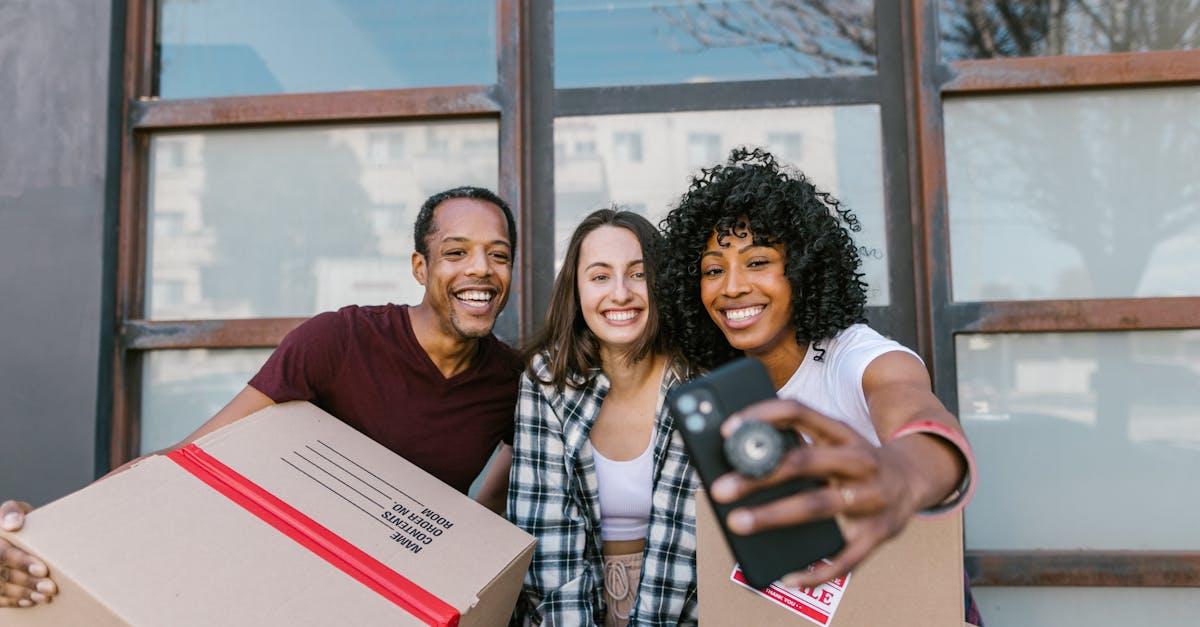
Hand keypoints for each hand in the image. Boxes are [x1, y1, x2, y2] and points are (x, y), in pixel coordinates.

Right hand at [0, 501, 56, 607]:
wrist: (12, 534)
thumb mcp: (15, 510)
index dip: (21, 562)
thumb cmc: (17, 521)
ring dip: (24, 594)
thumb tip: (12, 524)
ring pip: (1, 588)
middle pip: (3, 574)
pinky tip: (31, 601)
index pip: (3, 554)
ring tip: (46, 596)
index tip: (43, 569)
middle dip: (28, 582)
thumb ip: (13, 512)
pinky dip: (15, 601)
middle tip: (51, 587)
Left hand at [709, 399, 920, 588]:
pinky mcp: (880, 532)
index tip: (727, 430)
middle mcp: (859, 460)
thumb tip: (735, 457)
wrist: (913, 480)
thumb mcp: (832, 443)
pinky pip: (846, 557)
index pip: (799, 412)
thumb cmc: (853, 462)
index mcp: (841, 433)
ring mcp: (872, 497)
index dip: (762, 417)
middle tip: (720, 489)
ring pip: (819, 505)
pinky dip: (817, 569)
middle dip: (760, 475)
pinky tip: (788, 575)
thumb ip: (794, 444)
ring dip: (775, 515)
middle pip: (804, 461)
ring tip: (739, 523)